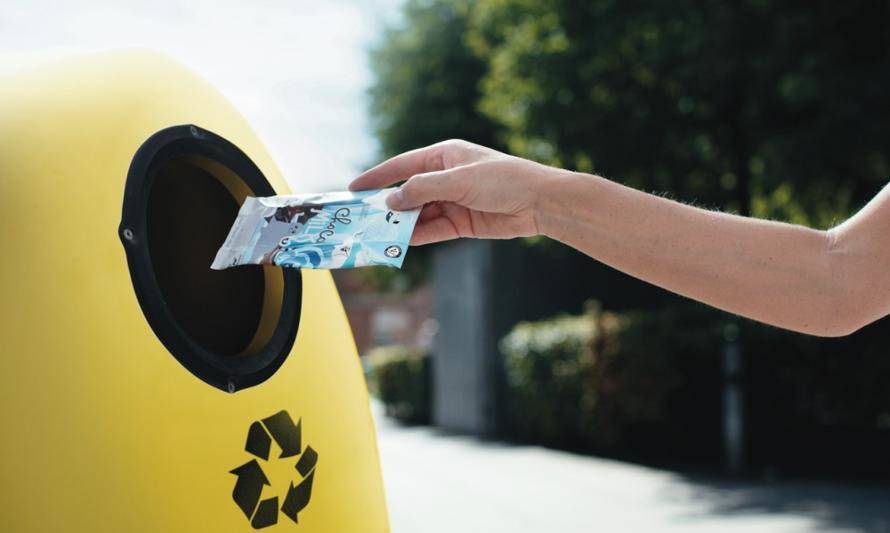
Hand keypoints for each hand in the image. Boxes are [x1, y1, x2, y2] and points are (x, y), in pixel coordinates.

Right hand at [349, 139, 556, 244]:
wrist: (539, 202)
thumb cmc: (503, 179)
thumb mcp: (459, 179)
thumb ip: (422, 189)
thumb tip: (391, 201)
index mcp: (444, 155)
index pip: (402, 165)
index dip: (377, 176)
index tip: (354, 188)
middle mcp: (445, 177)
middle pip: (408, 192)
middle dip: (387, 206)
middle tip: (361, 219)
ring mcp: (453, 201)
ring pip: (418, 214)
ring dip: (401, 224)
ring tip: (377, 235)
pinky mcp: (461, 223)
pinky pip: (433, 229)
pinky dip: (417, 236)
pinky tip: (401, 242)